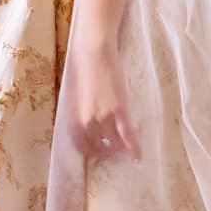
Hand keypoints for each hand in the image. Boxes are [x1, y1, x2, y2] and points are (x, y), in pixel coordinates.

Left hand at [64, 46, 139, 161]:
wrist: (92, 52)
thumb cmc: (82, 71)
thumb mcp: (75, 98)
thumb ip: (80, 115)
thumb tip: (89, 128)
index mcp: (72, 120)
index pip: (82, 148)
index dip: (92, 154)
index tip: (99, 154)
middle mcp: (86, 122)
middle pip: (99, 148)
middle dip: (108, 152)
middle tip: (115, 151)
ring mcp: (103, 117)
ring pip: (114, 143)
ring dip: (120, 149)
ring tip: (125, 149)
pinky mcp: (119, 110)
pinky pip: (128, 136)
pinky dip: (134, 149)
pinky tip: (138, 158)